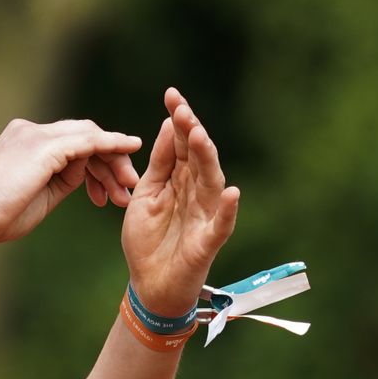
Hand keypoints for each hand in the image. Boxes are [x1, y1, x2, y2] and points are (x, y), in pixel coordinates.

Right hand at [0, 118, 142, 248]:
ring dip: (114, 161)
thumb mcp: (40, 196)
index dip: (97, 164)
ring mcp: (35, 135)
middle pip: (84, 135)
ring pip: (89, 136)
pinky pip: (86, 140)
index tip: (110, 191)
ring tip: (128, 188)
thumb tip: (86, 172)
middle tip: (128, 189)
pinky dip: (111, 144)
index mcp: (24, 141)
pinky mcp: (42, 147)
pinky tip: (130, 148)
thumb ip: (63, 179)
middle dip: (111, 162)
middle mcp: (30, 131)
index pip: (71, 142)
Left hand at [119, 88, 239, 316]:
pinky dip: (228, 210)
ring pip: (211, 182)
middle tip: (183, 110)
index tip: (171, 94)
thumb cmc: (148, 240)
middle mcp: (197, 192)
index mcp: (179, 179)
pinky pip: (222, 224)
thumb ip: (158, 164)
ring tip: (200, 137)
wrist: (149, 284)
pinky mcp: (209, 241)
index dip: (178, 120)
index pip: (182, 144)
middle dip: (191, 132)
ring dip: (207, 160)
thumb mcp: (146, 195)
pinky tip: (232, 193)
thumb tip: (168, 124)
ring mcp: (206, 215)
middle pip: (198, 157)